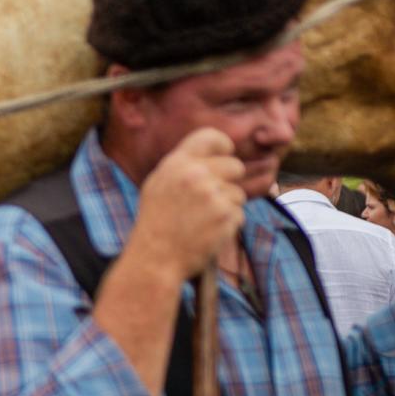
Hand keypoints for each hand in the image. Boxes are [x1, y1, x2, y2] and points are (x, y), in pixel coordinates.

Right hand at [125, 128, 246, 282]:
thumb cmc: (156, 223)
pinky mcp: (226, 216)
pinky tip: (207, 232)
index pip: (212, 137)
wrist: (155, 258)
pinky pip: (239, 214)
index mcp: (176, 163)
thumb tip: (215, 155)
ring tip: (203, 220)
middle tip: (211, 200)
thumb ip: (183, 167)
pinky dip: (228, 225)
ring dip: (227, 207)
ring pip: (238, 193)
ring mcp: (212, 195)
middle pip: (235, 166)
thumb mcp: (158, 185)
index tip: (223, 157)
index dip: (223, 147)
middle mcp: (195, 174)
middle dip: (229, 182)